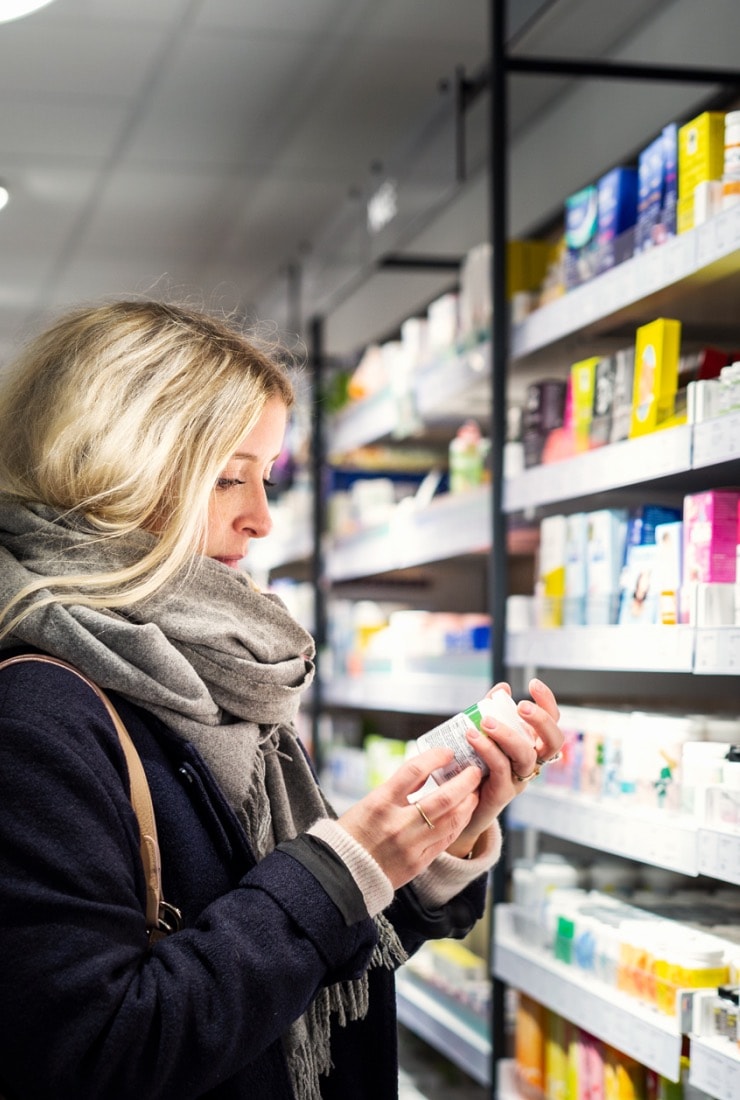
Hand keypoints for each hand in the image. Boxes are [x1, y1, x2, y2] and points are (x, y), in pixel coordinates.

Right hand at [336, 745, 484, 890]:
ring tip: (474, 791)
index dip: (435, 757)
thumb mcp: (371, 801)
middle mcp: (396, 824)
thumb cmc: (356, 830)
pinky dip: (459, 823)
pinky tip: (464, 813)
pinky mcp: (418, 863)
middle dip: (465, 782)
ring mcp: (410, 846)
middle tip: (475, 771)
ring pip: (451, 821)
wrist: (343, 871)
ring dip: (468, 804)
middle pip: (442, 798)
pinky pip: (446, 840)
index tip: (448, 752)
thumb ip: (400, 787)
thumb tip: (429, 769)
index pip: (413, 771)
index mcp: (380, 802)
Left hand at [444, 677, 562, 858]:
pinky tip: (472, 736)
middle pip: (554, 742)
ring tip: (485, 721)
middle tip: (521, 707)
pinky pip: (501, 768)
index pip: (552, 723)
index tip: (533, 684)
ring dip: (507, 734)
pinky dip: (488, 749)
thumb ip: (493, 712)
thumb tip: (502, 688)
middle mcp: (532, 763)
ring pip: (526, 755)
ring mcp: (520, 779)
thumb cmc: (474, 766)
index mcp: (531, 746)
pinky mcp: (502, 793)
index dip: (548, 703)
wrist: (458, 806)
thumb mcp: (484, 736)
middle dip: (541, 720)